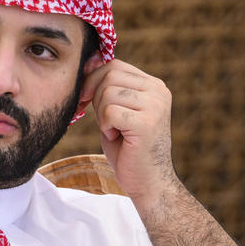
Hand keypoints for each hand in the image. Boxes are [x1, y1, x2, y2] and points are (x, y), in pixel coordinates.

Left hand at [81, 59, 174, 199]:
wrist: (148, 183)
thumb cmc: (129, 150)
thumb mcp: (117, 113)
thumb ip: (107, 89)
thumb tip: (87, 63)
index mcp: (154, 86)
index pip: (115, 65)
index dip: (93, 80)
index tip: (86, 101)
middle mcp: (159, 91)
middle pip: (109, 74)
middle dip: (95, 97)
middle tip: (103, 121)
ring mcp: (155, 105)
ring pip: (108, 92)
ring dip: (102, 115)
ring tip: (114, 131)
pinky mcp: (147, 122)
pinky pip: (110, 111)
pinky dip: (106, 126)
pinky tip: (117, 137)